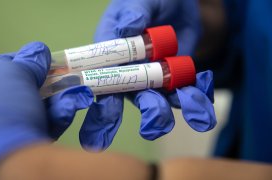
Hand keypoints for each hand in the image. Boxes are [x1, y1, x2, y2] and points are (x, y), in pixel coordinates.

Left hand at [0, 42, 92, 179]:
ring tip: (74, 95)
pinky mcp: (8, 148)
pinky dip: (53, 119)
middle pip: (15, 91)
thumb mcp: (15, 74)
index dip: (20, 63)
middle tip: (61, 81)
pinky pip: (32, 128)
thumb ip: (28, 61)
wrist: (6, 160)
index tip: (40, 64)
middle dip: (44, 85)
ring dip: (55, 102)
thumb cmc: (1, 107)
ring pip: (28, 111)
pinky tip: (68, 111)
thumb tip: (39, 50)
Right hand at [79, 0, 214, 150]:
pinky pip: (182, 94)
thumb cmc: (149, 1)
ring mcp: (150, 79)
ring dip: (171, 113)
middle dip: (135, 115)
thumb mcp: (140, 1)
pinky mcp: (172, 80)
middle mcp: (127, 72)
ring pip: (155, 101)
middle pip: (126, 97)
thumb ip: (133, 13)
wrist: (177, 5)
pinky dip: (196, 98)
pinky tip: (204, 103)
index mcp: (109, 55)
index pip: (100, 80)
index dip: (102, 99)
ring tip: (196, 118)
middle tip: (151, 128)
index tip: (108, 114)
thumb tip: (127, 29)